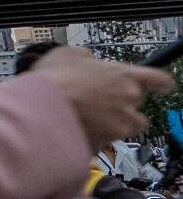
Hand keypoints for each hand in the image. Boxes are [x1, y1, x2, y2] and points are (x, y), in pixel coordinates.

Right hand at [31, 47, 172, 149]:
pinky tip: (77, 128)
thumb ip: (86, 56)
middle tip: (102, 99)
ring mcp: (119, 126)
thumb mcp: (67, 54)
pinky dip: (95, 137)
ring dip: (115, 122)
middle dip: (125, 102)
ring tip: (91, 118)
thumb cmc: (52, 79)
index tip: (160, 86)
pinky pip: (105, 141)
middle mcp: (129, 102)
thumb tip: (88, 59)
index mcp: (124, 76)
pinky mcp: (106, 144)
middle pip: (140, 104)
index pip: (160, 80)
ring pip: (127, 126)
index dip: (161, 84)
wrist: (37, 110)